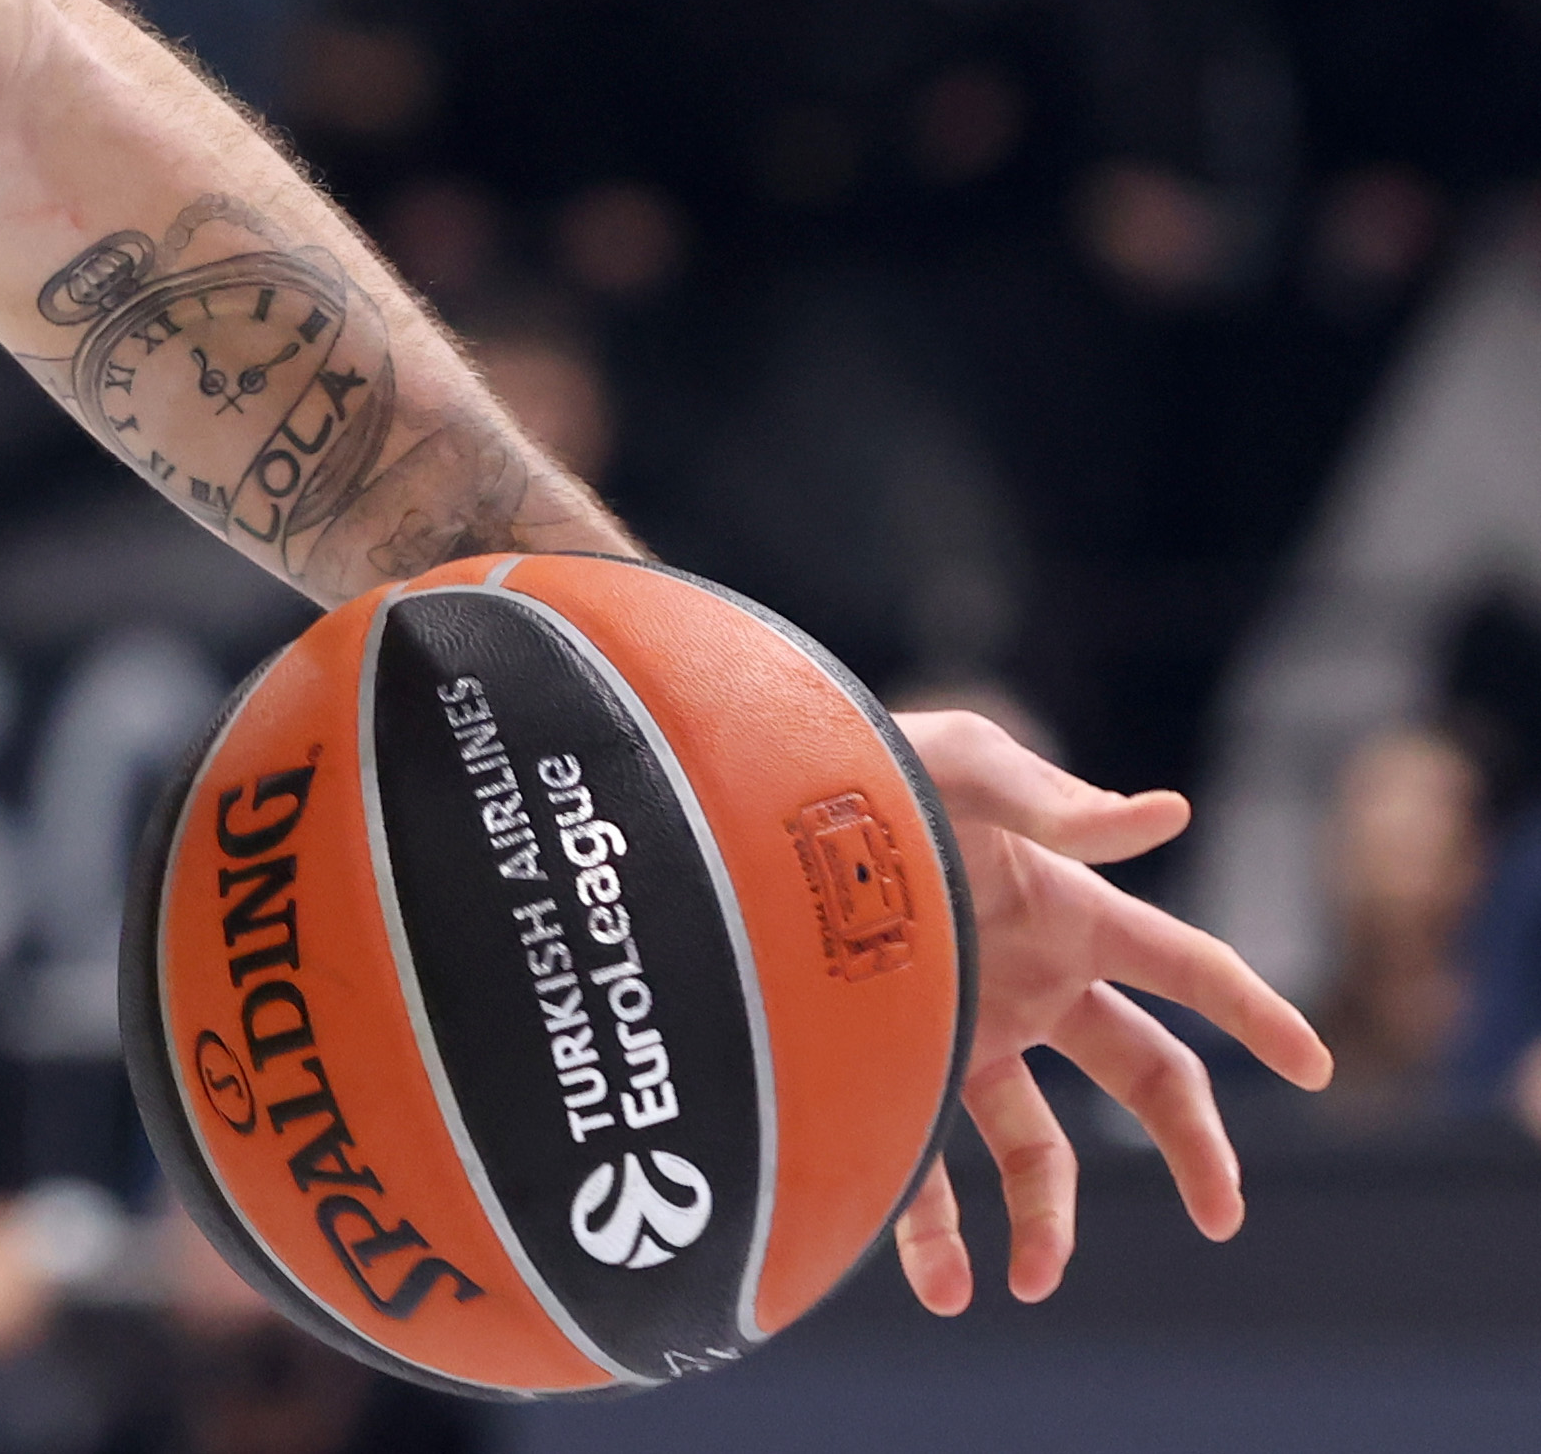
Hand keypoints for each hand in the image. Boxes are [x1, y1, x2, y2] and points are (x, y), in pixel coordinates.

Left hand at [887, 703, 1330, 1311]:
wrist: (729, 800)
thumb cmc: (854, 759)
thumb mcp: (956, 765)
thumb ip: (1054, 801)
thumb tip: (1167, 812)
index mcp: (1064, 909)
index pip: (1186, 966)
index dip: (1255, 1012)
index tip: (1318, 1067)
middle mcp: (1025, 980)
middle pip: (1143, 1075)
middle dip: (1194, 1145)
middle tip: (1224, 1216)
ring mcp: (959, 1028)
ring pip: (1036, 1146)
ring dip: (1047, 1218)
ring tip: (1034, 1281)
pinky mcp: (888, 1065)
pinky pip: (926, 1166)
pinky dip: (935, 1235)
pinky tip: (947, 1288)